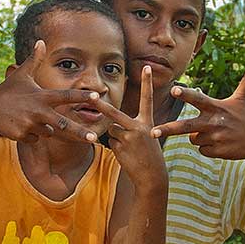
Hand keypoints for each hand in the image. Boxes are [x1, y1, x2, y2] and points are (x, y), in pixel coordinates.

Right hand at [0, 40, 102, 143]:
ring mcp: (30, 124)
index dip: (82, 96)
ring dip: (43, 127)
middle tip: (94, 138)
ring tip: (28, 116)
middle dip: (79, 132)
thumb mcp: (22, 74)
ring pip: (48, 131)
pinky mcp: (22, 135)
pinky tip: (20, 125)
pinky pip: (36, 139)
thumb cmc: (8, 90)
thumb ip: (34, 60)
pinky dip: (32, 134)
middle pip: (63, 124)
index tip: (96, 96)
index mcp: (42, 96)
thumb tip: (40, 41)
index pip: (66, 96)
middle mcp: (38, 111)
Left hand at [90, 66, 166, 189]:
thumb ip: (130, 127)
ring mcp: (128, 138)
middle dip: (101, 106)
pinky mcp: (120, 148)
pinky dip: (115, 148)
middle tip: (91, 96)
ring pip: (111, 131)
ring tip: (129, 149)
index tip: (146, 67)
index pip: (147, 99)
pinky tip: (126, 155)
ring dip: (116, 139)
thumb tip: (110, 125)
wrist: (152, 176)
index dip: (146, 83)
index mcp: (147, 122)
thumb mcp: (145, 137)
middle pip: (115, 114)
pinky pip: (111, 143)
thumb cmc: (149, 155)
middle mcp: (139, 127)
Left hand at [151, 61, 244, 160]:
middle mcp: (213, 123)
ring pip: (193, 138)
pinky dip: (207, 148)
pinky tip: (220, 144)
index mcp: (216, 107)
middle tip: (151, 132)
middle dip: (167, 129)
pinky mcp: (216, 152)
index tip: (173, 89)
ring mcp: (214, 139)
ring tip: (216, 132)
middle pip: (185, 127)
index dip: (185, 94)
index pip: (198, 99)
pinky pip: (201, 150)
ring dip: (200, 136)